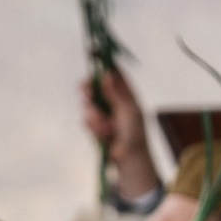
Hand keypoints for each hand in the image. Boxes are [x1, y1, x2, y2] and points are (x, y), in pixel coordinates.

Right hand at [83, 65, 160, 201]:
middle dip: (90, 90)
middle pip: (96, 86)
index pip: (115, 74)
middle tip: (85, 92)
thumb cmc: (135, 136)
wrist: (129, 162)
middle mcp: (116, 102)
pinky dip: (93, 127)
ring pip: (89, 104)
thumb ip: (116, 93)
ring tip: (106, 128)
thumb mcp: (128, 112)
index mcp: (128, 96)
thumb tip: (107, 73)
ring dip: (95, 115)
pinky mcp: (96, 127)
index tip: (92, 58)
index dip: (104, 65)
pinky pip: (87, 120)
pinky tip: (104, 135)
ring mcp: (105, 114)